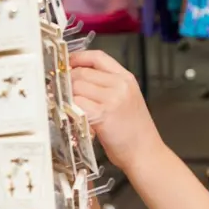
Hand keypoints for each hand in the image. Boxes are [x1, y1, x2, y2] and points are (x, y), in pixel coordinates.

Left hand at [70, 50, 162, 171]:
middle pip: (82, 72)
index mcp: (127, 78)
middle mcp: (120, 85)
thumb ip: (107, 86)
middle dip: (68, 81)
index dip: (79, 57)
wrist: (145, 152)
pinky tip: (74, 116)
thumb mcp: (127, 99)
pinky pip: (77, 103)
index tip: (68, 63)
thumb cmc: (135, 131)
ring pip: (76, 87)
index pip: (98, 57)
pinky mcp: (103, 114)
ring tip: (71, 107)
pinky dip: (71, 109)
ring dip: (68, 97)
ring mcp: (112, 99)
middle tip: (63, 92)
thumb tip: (79, 79)